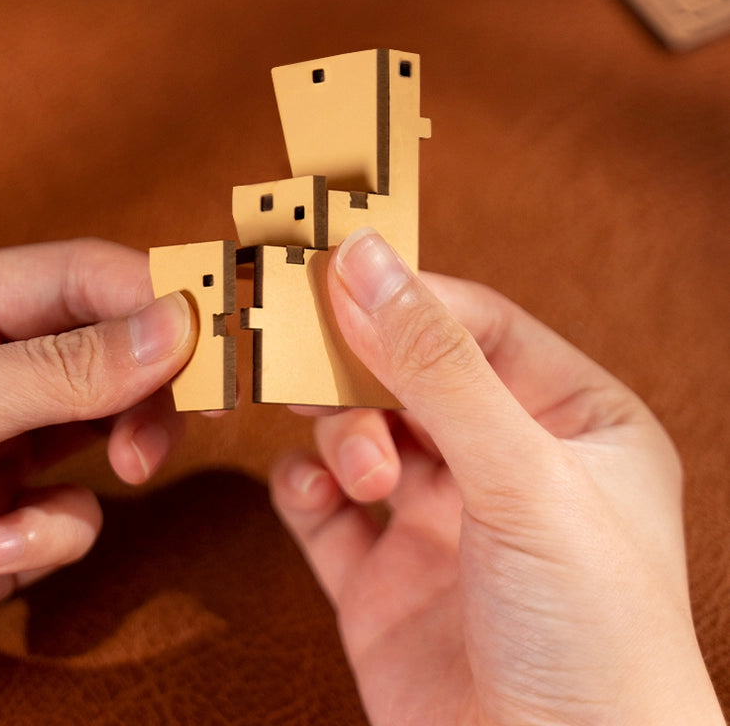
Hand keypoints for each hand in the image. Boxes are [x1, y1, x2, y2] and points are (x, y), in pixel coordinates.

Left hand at [0, 239, 194, 725]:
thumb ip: (57, 366)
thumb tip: (175, 324)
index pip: (78, 276)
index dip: (152, 295)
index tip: (218, 330)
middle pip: (105, 349)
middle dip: (147, 380)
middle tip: (192, 408)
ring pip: (102, 429)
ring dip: (118, 450)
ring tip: (123, 470)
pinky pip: (68, 517)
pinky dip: (47, 538)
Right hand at [271, 229, 722, 725]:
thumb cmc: (598, 643)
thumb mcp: (525, 478)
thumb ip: (436, 364)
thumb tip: (363, 259)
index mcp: (576, 423)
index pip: (478, 323)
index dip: (406, 294)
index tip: (331, 270)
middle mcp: (508, 466)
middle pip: (408, 372)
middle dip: (359, 365)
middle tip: (305, 351)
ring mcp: (444, 526)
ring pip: (362, 430)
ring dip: (341, 431)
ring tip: (360, 470)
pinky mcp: (386, 585)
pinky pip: (324, 508)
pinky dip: (305, 487)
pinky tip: (316, 494)